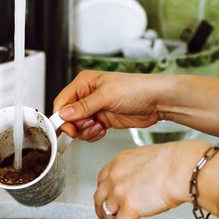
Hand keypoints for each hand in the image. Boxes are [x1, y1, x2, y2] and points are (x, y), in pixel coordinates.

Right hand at [52, 71, 167, 140]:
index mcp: (84, 83)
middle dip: (76, 125)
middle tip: (88, 125)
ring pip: (78, 126)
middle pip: (68, 116)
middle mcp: (88, 95)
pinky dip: (93, 134)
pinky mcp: (104, 120)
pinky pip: (89, 131)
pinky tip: (103, 130)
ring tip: (99, 126)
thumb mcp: (106, 96)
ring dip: (86, 131)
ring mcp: (96, 109)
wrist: (157, 101)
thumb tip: (64, 113)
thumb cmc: (136, 89)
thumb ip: (83, 106)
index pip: (62, 101)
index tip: (68, 127)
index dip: (61, 116)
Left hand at [96, 140, 210, 218]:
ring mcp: (120, 192)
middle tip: (114, 218)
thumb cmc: (177, 162)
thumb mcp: (149, 159)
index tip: (112, 200)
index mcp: (120, 161)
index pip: (102, 180)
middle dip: (106, 211)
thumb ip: (138, 171)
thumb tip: (141, 183)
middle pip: (99, 198)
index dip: (106, 193)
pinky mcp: (129, 208)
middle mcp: (115, 176)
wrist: (184, 169)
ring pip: (105, 214)